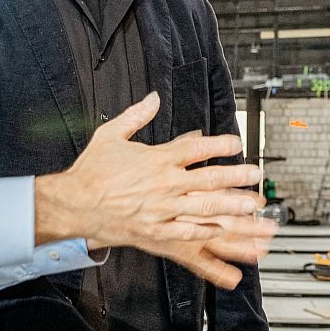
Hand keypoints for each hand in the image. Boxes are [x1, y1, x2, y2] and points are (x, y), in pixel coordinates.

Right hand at [35, 92, 273, 289]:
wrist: (73, 204)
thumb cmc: (91, 171)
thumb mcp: (111, 134)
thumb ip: (136, 115)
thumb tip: (153, 98)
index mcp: (156, 159)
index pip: (196, 149)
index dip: (220, 145)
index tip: (237, 144)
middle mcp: (163, 184)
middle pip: (208, 179)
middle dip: (236, 177)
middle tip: (256, 175)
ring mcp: (162, 210)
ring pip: (204, 208)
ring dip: (232, 206)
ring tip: (253, 206)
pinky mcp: (155, 231)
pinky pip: (187, 232)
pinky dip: (207, 231)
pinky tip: (224, 231)